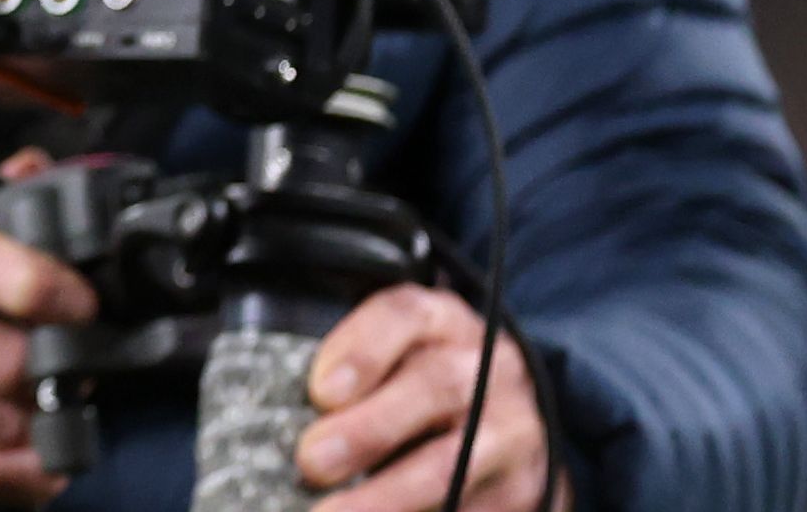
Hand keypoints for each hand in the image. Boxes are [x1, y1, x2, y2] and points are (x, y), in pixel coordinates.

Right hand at [0, 177, 97, 504]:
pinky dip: (24, 475)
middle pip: (10, 361)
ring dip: (47, 416)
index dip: (56, 290)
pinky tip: (46, 458)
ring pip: (2, 422)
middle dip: (63, 363)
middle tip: (80, 352)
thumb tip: (34, 179)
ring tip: (58, 394)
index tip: (82, 298)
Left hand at [299, 285, 567, 510]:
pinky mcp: (527, 489)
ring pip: (450, 464)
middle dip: (368, 430)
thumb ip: (351, 369)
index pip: (404, 314)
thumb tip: (280, 409)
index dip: (362, 350)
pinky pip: (469, 510)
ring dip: (388, 497)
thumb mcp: (395, 351)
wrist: (516, 423)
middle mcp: (486, 368)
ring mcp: (512, 431)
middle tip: (311, 462)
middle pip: (432, 389)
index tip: (320, 392)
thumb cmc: (425, 380)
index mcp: (443, 321)